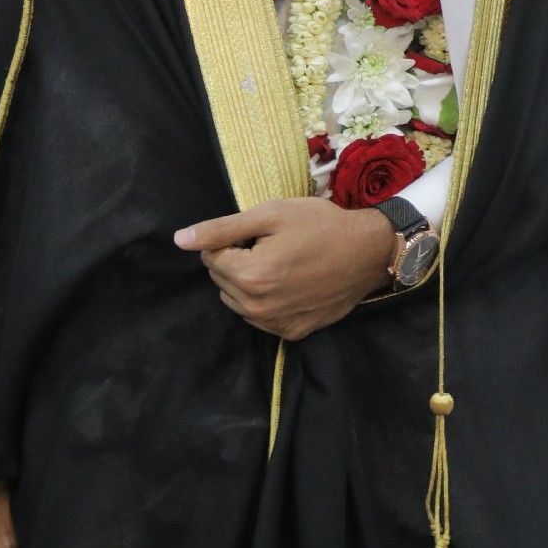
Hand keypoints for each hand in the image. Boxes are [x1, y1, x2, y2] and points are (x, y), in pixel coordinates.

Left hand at [174, 197, 400, 340]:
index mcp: (249, 276)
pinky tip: (290, 283)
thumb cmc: (321, 225)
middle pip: (222, 280)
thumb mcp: (270, 215)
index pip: (210, 257)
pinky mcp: (292, 333)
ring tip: (281, 263)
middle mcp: (257, 308)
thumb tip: (179, 240)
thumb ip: (221, 229)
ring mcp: (275, 324)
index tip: (261, 232)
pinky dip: (266, 300)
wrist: (369, 252)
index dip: (232, 239)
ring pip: (237, 300)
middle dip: (237, 260)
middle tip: (272, 245)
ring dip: (248, 282)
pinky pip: (260, 317)